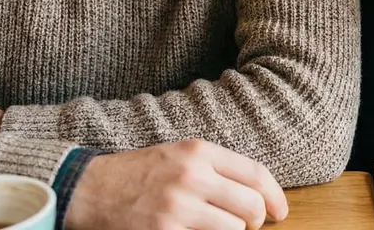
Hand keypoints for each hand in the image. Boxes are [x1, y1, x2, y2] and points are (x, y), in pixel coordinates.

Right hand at [65, 139, 287, 229]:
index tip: (280, 212)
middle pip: (250, 204)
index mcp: (201, 151)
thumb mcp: (182, 154)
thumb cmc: (143, 172)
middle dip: (256, 221)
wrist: (93, 188)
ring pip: (233, 229)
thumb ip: (217, 168)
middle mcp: (193, 175)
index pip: (255, 173)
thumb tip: (256, 191)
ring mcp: (178, 206)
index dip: (274, 196)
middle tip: (250, 226)